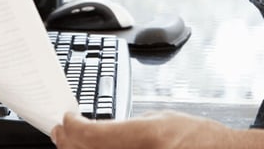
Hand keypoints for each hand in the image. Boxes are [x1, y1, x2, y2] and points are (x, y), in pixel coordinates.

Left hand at [51, 111, 239, 148]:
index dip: (73, 127)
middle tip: (62, 132)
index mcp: (148, 137)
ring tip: (72, 143)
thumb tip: (99, 129)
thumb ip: (129, 127)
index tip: (67, 120)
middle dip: (70, 141)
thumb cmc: (201, 140)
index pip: (94, 134)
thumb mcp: (162, 120)